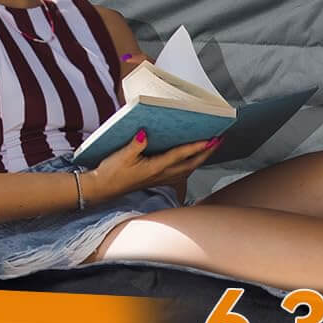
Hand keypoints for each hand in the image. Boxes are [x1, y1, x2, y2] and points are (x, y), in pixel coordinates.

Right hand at [87, 131, 222, 202]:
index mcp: (154, 168)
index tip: (210, 139)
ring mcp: (160, 179)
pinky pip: (180, 173)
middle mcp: (161, 175)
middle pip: (191, 164)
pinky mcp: (157, 180)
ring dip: (201, 159)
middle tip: (220, 139)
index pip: (180, 155)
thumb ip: (135, 144)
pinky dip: (191, 164)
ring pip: (188, 169)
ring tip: (211, 147)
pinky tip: (193, 159)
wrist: (102, 189)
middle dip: (207, 152)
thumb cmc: (110, 172)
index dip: (196, 147)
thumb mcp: (121, 156)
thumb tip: (145, 133)